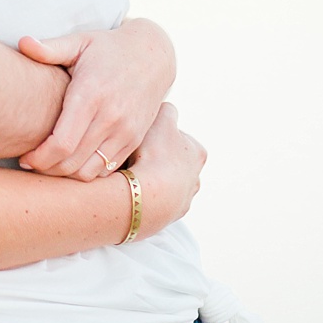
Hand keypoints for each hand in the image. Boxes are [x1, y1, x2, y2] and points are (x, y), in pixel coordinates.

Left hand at [16, 18, 177, 178]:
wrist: (153, 56)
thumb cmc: (107, 48)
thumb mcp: (80, 41)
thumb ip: (50, 48)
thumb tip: (22, 42)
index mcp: (91, 95)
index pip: (63, 143)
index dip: (40, 157)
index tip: (24, 157)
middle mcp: (110, 118)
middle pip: (73, 162)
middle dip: (46, 169)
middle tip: (29, 163)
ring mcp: (126, 132)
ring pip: (90, 171)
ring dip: (66, 174)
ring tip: (48, 164)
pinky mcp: (134, 140)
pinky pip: (108, 170)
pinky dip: (87, 172)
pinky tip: (71, 161)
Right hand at [120, 103, 206, 236]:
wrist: (145, 197)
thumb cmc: (154, 156)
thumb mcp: (159, 119)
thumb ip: (162, 109)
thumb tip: (160, 104)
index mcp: (197, 153)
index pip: (176, 134)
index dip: (156, 131)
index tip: (141, 134)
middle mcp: (194, 179)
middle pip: (170, 161)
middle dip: (154, 157)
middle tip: (131, 153)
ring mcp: (180, 200)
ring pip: (160, 183)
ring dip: (147, 178)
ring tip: (125, 173)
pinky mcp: (163, 218)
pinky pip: (148, 201)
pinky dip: (140, 195)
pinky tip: (126, 189)